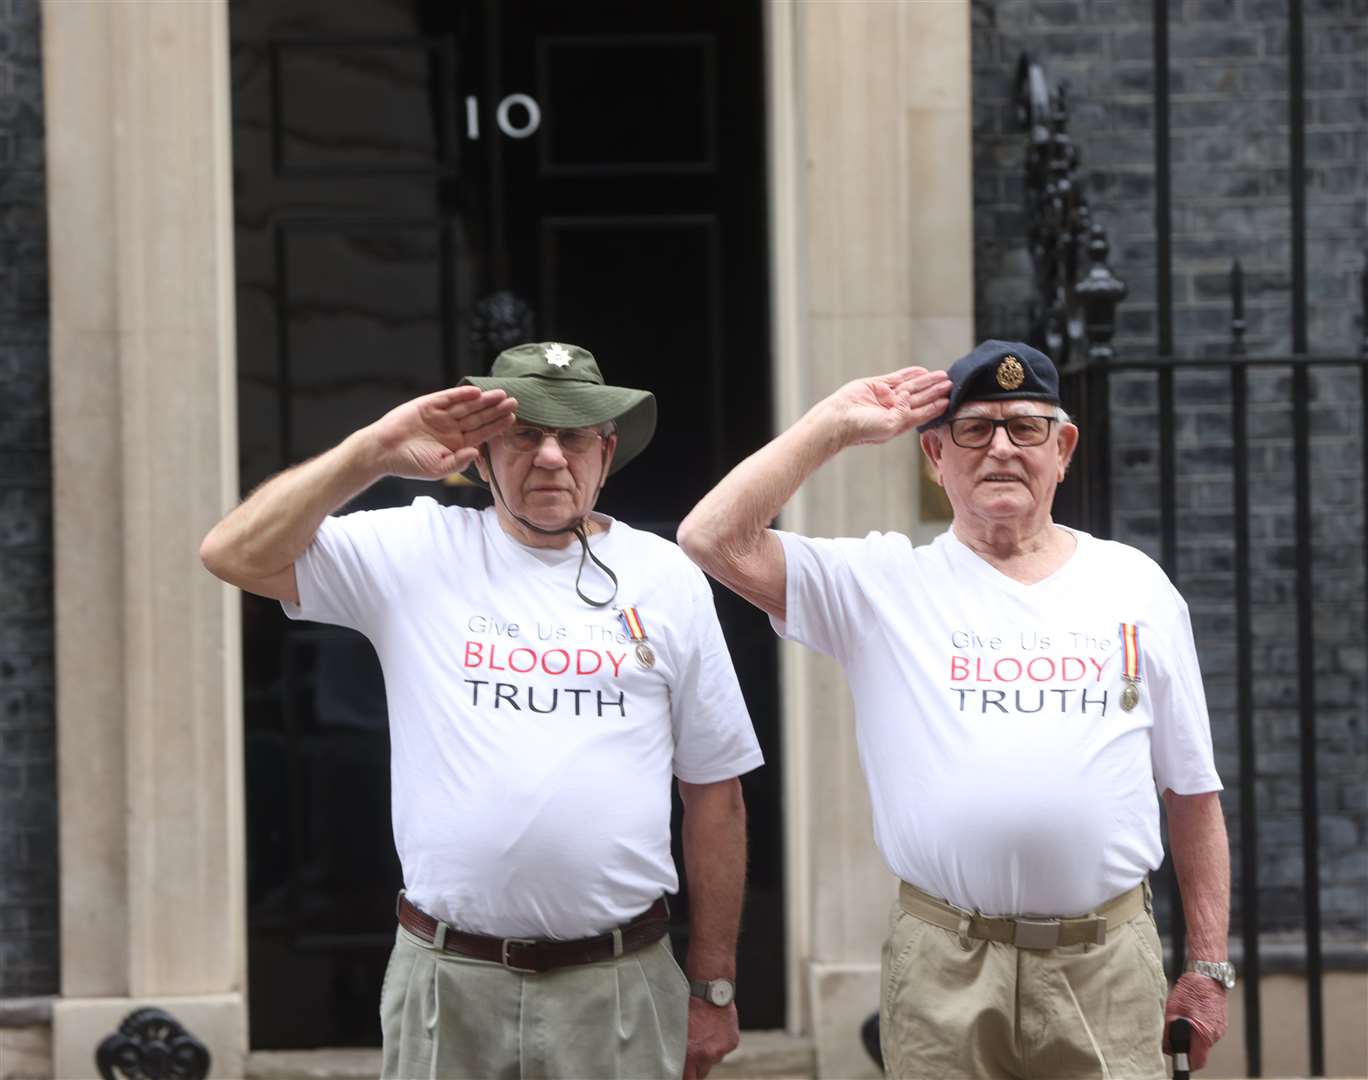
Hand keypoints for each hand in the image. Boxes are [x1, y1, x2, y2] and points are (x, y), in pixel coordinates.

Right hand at [366, 386, 517, 479]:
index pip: (482, 433)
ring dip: (483, 400)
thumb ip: (459, 461)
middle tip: (515, 401)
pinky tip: (476, 392)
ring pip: (467, 406)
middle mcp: (452, 428)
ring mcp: (441, 415)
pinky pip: (448, 398)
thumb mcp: (438, 468)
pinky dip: (461, 394)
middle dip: (496, 410)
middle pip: (478, 417)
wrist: (383, 452)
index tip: (512, 419)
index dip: (496, 426)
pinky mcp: (428, 405)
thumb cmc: (410, 463)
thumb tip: (477, 451)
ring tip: (501, 394)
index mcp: (457, 443)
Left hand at [683, 997, 738, 1079]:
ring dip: (708, 1054)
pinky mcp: (732, 1043)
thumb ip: (677, 1052)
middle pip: (701, 1074)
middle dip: (696, 1067)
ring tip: (703, 1035)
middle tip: (692, 1053)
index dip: (685, 1077)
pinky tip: (713, 1030)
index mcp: (691, 1054)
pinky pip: (723, 1050)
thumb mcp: (676, 1030)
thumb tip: (674, 1065)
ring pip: (713, 1061)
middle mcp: (707, 1055)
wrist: (710, 990)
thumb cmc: (689, 1007)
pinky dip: (719, 1044)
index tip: (682, 1073)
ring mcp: (721, 1050)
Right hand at [816, 367, 951, 447]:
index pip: (923, 413)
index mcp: (898, 423)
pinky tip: (922, 371)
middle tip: (951, 384)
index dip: (936, 406)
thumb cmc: (862, 428)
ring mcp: (886, 396)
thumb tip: (910, 396)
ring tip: (942, 375)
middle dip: (936, 391)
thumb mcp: (889, 425)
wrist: (839, 418)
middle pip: (920, 398)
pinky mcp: (877, 385)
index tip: (950, 400)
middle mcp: (894, 409)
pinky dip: (909, 374)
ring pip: (912, 386)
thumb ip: (905, 412)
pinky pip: (897, 378)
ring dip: (927, 381)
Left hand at [1163, 972, 1227, 1069]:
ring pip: (1203, 1040)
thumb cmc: (1190, 991)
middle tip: (1172, 1035)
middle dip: (1186, 1047)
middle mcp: (1215, 1035)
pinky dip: (1198, 1027)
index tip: (1176, 1058)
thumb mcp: (1173, 1010)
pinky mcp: (1220, 1020)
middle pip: (1200, 1052)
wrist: (1207, 974)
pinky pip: (1208, 1030)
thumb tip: (1165, 1045)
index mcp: (1204, 1035)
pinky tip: (1190, 1014)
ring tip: (1181, 1020)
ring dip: (1192, 1035)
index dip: (1185, 1063)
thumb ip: (1169, 1031)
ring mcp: (1220, 1027)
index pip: (1197, 1062)